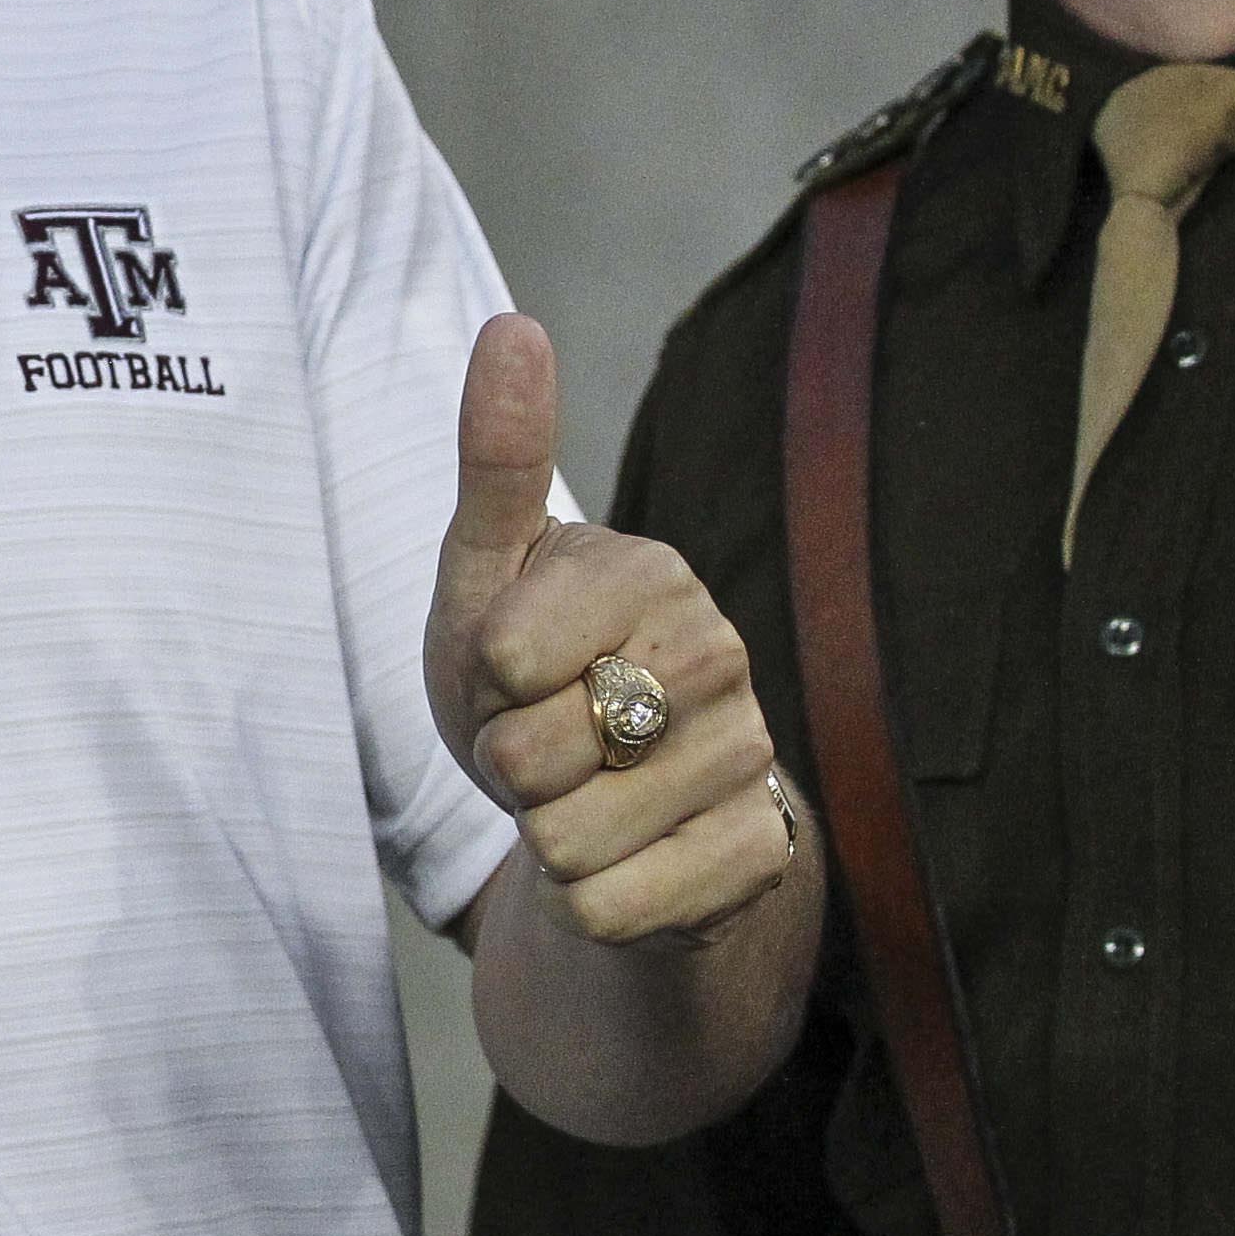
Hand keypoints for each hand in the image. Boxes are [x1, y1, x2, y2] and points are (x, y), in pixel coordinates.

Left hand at [427, 315, 792, 945]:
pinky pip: (608, 909)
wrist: (609, 805)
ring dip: (545, 837)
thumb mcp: (484, 571)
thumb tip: (515, 326)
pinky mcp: (756, 861)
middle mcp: (719, 657)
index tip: (511, 671)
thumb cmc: (531, 677)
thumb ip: (498, 459)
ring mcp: (747, 761)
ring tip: (580, 796)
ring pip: (566, 844)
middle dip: (506, 764)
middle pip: (530, 757)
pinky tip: (624, 860)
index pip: (501, 654)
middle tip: (543, 740)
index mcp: (650, 573)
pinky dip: (589, 902)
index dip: (478, 682)